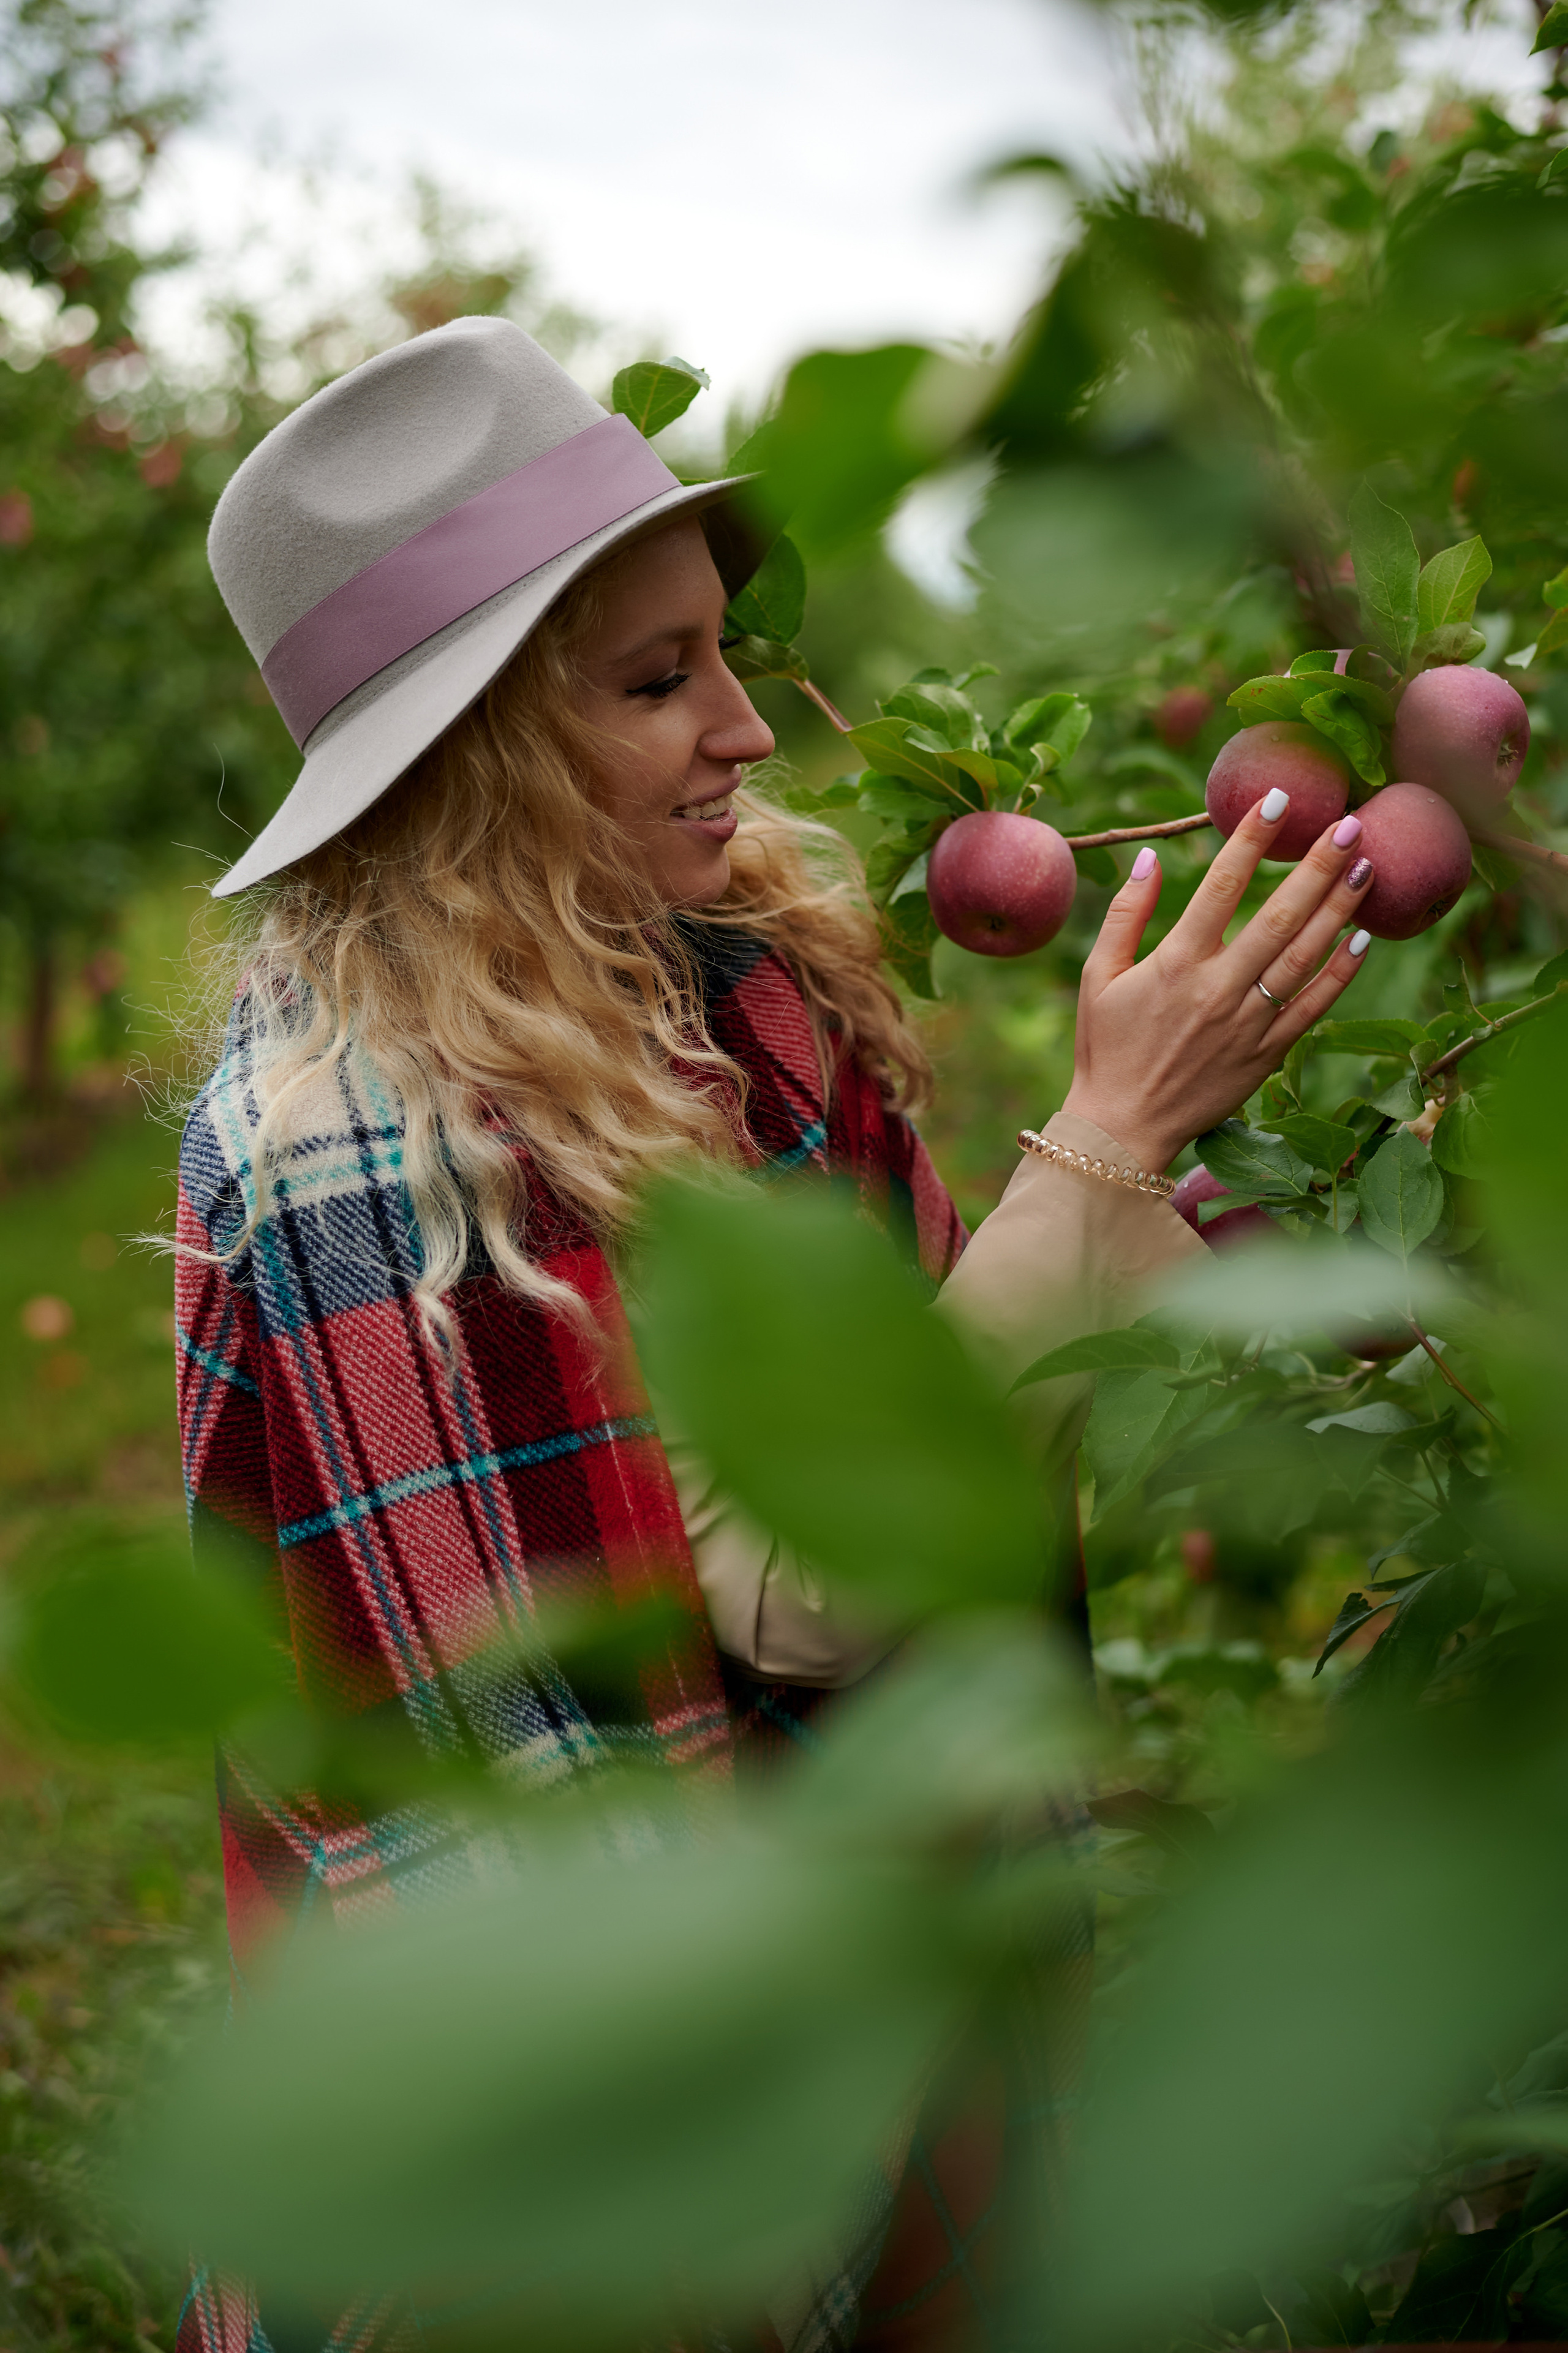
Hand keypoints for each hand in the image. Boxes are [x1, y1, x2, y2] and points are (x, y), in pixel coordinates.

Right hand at [1061, 795, 1373, 1172]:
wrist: (1124, 1128)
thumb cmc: (1106, 1048)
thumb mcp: (1100, 977)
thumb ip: (1124, 914)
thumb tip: (1152, 856)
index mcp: (1175, 964)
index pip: (1221, 886)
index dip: (1252, 839)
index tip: (1279, 800)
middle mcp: (1218, 989)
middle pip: (1280, 915)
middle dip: (1319, 866)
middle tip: (1351, 825)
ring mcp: (1248, 1023)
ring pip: (1305, 957)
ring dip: (1340, 910)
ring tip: (1367, 869)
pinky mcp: (1267, 1054)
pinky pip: (1312, 1008)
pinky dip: (1340, 974)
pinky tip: (1363, 940)